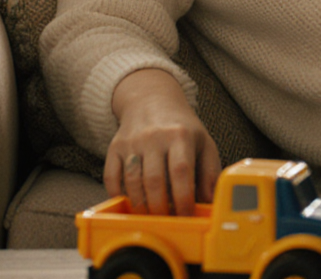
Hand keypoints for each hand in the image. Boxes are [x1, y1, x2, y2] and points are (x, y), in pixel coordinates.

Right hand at [105, 68, 220, 215]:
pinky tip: (129, 203)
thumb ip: (210, 172)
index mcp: (180, 135)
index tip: (186, 215)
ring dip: (141, 205)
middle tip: (167, 221)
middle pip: (154, 180)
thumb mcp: (203, 143)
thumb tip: (210, 202)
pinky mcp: (114, 147)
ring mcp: (132, 142)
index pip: (181, 171)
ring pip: (132, 181)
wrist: (152, 100)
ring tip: (151, 216)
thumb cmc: (182, 127)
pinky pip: (111, 176)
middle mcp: (154, 137)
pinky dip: (117, 194)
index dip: (183, 198)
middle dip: (161, 207)